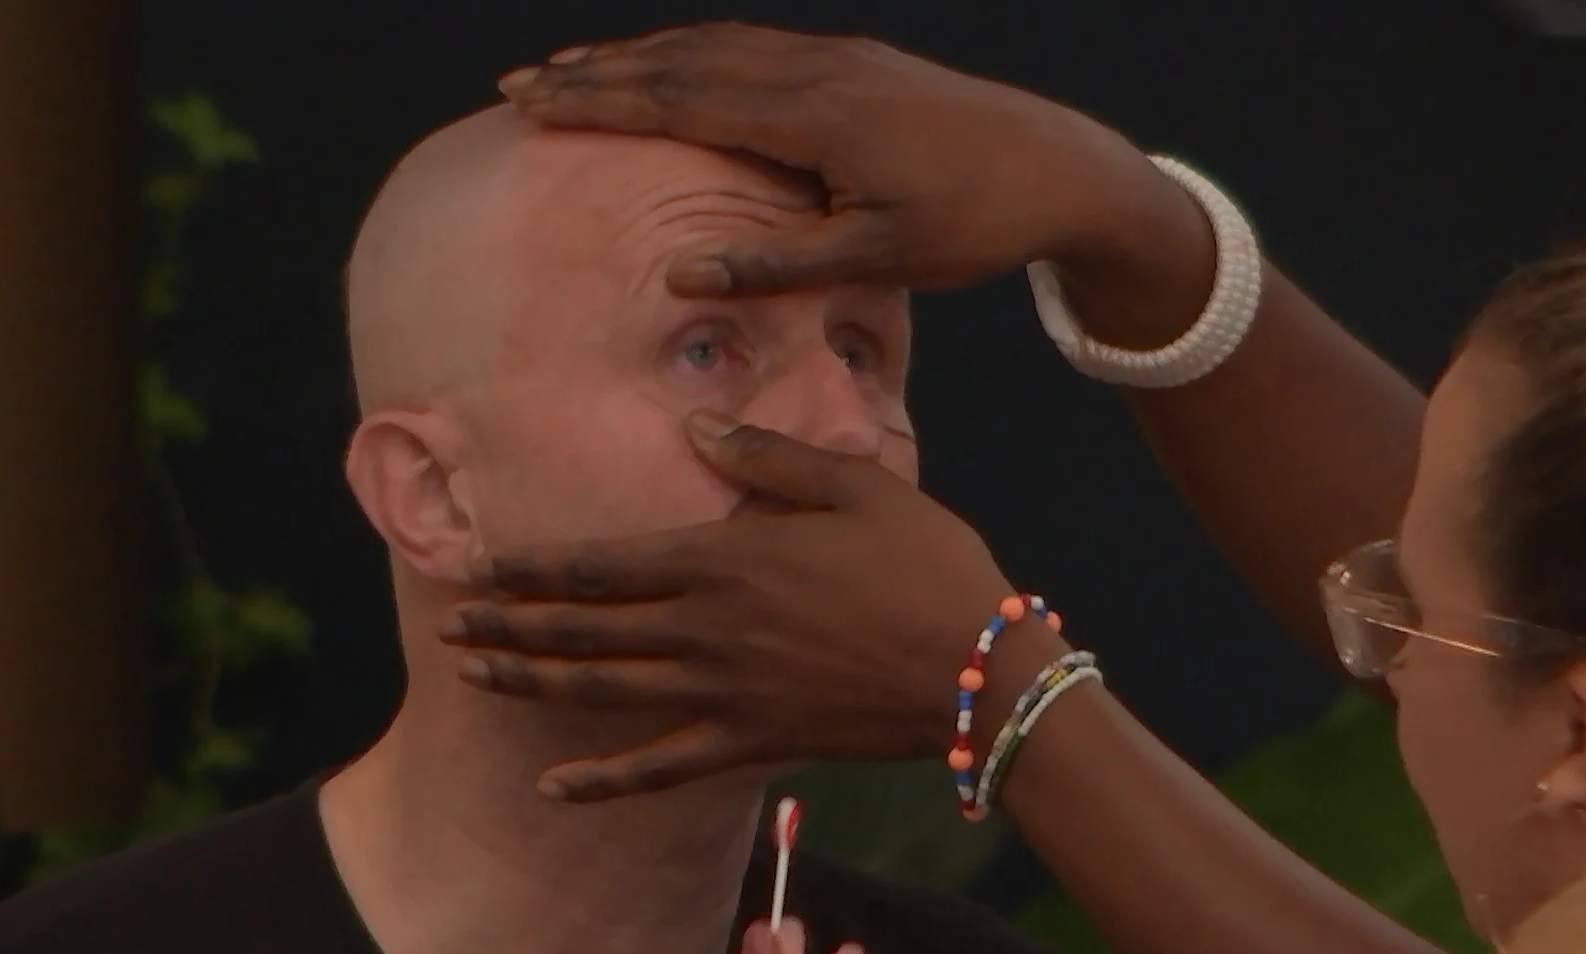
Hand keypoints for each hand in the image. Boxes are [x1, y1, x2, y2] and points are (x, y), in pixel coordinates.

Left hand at [439, 411, 1066, 800]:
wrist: (977, 670)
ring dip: (533, 683)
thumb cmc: (926, 564)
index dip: (533, 568)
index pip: (602, 563)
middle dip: (510, 625)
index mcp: (724, 558)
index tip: (479, 567)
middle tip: (449, 624)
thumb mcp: (854, 484)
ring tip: (476, 675)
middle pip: (584, 629)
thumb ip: (767, 459)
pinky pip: (659, 767)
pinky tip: (554, 788)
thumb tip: (693, 431)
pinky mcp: (751, 741)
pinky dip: (603, 780)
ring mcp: (722, 692)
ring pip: (603, 691)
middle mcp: (706, 628)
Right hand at [499, 21, 1201, 329]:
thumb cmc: (974, 223)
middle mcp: (818, 70)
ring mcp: (840, 57)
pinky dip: (698, 51)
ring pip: (718, 44)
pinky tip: (675, 64)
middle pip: (685, 59)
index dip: (600, 100)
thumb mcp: (879, 259)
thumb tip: (682, 279)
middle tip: (522, 83)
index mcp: (815, 117)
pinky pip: (758, 44)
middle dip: (598, 71)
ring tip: (577, 69)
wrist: (1063, 167)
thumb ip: (778, 266)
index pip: (682, 99)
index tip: (532, 102)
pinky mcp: (860, 62)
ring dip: (641, 56)